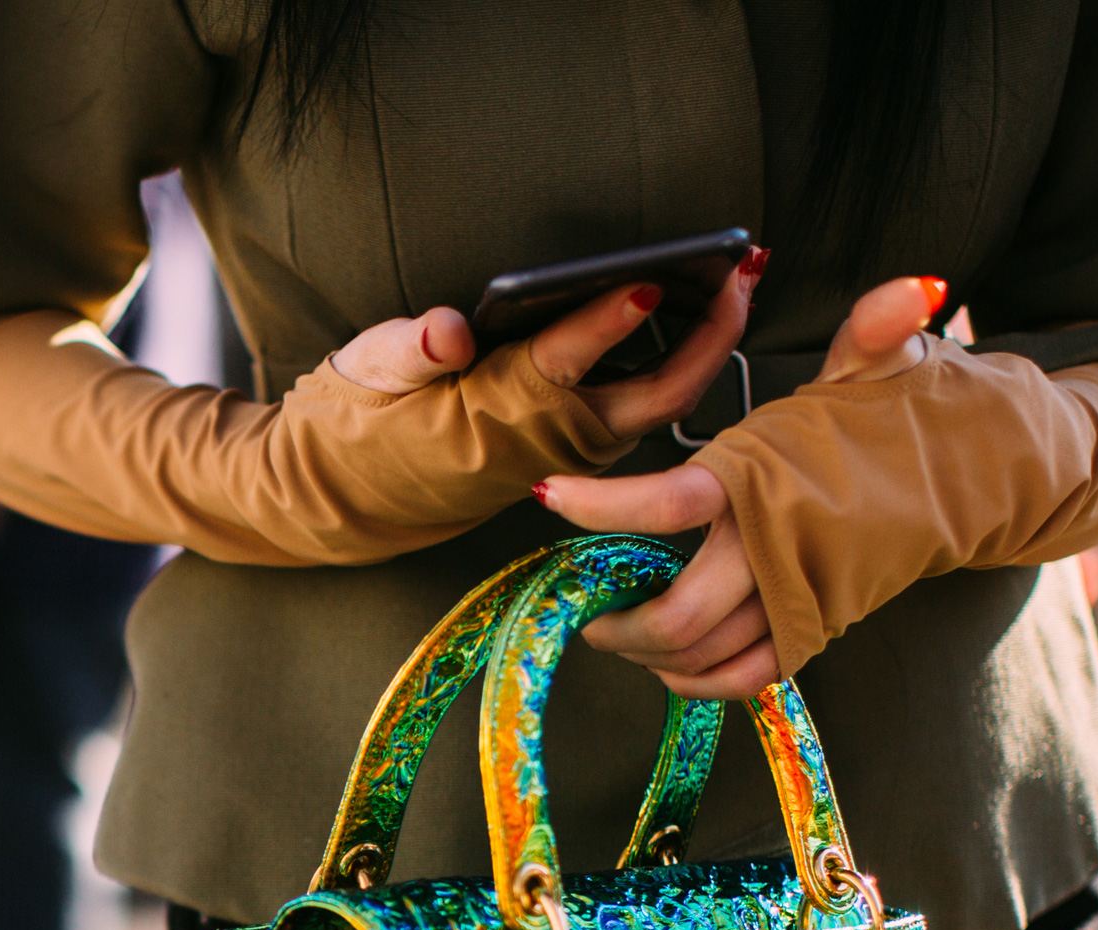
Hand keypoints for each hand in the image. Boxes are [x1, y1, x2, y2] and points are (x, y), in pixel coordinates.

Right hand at [330, 245, 769, 441]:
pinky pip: (650, 404)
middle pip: (655, 392)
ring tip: (738, 274)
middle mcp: (551, 437)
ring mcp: (575, 447)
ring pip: (663, 401)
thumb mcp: (368, 374)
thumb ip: (410, 349)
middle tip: (741, 264)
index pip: (563, 363)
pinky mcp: (581, 444)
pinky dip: (687, 357)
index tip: (649, 282)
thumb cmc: (363, 425)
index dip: (607, 323)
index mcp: (498, 412)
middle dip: (709, 331)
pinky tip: (707, 311)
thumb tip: (449, 330)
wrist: (356, 496)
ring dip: (709, 342)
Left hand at [536, 275, 947, 698]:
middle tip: (585, 603)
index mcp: (767, 482)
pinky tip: (668, 662)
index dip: (599, 505)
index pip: (667, 504)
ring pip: (701, 655)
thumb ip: (873, 328)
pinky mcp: (814, 631)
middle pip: (678, 616)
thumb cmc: (902, 422)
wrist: (972, 482)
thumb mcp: (881, 367)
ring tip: (617, 627)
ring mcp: (796, 601)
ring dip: (646, 652)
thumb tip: (909, 285)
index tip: (548, 496)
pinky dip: (696, 680)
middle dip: (616, 617)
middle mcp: (775, 551)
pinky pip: (742, 678)